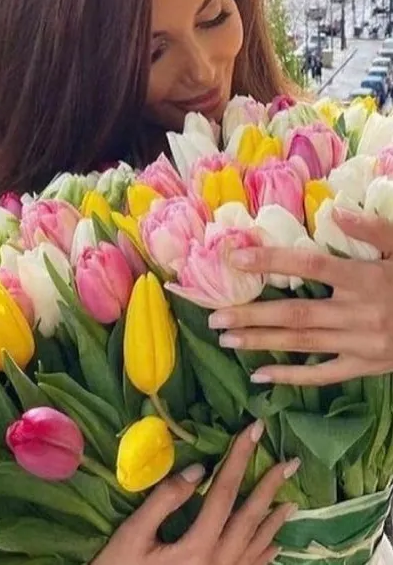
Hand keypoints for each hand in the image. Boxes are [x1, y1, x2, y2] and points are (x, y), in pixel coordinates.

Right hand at [93, 422, 297, 564]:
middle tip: (290, 461)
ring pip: (256, 546)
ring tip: (292, 500)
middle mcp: (218, 564)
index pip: (225, 490)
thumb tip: (197, 469)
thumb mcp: (133, 536)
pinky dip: (266, 554)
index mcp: (197, 545)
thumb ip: (165, 500)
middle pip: (249, 517)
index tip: (255, 428)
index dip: (240, 456)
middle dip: (270, 486)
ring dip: (274, 521)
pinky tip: (275, 545)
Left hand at [208, 209, 392, 385]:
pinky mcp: (364, 366)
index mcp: (364, 278)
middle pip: (296, 312)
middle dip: (252, 314)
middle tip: (215, 316)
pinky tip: (261, 375)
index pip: (309, 265)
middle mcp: (357, 312)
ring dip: (262, 341)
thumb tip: (334, 210)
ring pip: (303, 343)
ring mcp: (359, 343)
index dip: (271, 260)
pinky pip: (323, 373)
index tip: (235, 258)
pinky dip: (291, 376)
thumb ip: (371, 229)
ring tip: (226, 338)